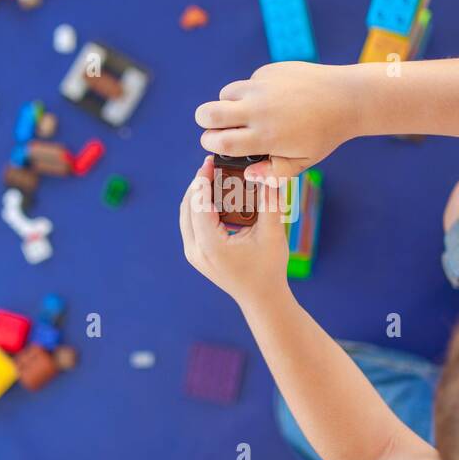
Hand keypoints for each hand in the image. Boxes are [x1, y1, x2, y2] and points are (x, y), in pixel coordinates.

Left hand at [179, 156, 290, 307]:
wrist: (262, 298)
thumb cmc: (270, 268)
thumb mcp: (273, 233)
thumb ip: (270, 201)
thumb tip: (269, 174)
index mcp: (212, 245)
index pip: (199, 203)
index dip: (203, 180)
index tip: (210, 161)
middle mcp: (196, 250)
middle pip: (188, 206)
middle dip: (198, 184)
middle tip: (210, 165)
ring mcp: (193, 254)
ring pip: (186, 215)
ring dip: (196, 195)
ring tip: (210, 177)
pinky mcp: (196, 256)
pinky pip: (190, 225)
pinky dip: (197, 208)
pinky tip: (211, 197)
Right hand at [195, 62, 359, 178]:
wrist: (346, 97)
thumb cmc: (324, 134)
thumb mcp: (303, 161)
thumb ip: (274, 172)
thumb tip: (247, 173)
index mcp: (266, 136)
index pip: (220, 142)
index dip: (210, 144)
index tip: (214, 144)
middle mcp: (259, 110)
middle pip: (208, 113)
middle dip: (204, 122)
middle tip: (214, 127)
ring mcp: (262, 87)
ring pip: (224, 94)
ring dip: (226, 105)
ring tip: (244, 114)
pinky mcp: (267, 71)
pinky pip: (246, 83)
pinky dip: (250, 93)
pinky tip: (272, 99)